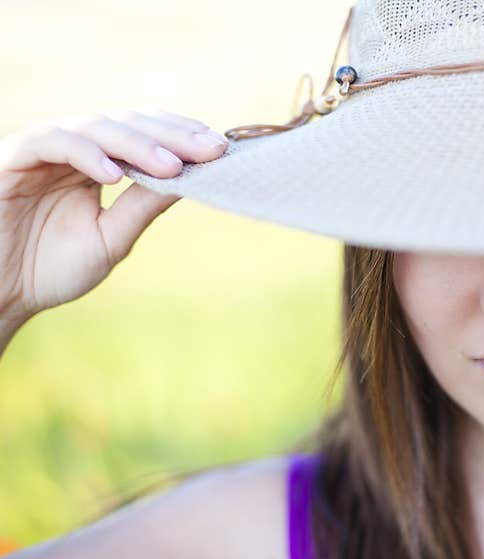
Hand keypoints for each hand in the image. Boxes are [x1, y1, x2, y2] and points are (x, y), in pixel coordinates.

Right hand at [0, 109, 227, 326]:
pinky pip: (53, 141)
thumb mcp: (112, 238)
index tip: (221, 150)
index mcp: (100, 163)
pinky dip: (87, 154)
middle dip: (172, 135)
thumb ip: (144, 206)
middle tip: (210, 149)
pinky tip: (115, 175)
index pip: (146, 135)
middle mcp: (75, 148)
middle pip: (128, 122)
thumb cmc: (50, 269)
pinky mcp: (14, 156)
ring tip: (171, 166)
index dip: (182, 137)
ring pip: (96, 126)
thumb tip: (191, 180)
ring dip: (137, 144)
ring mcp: (44, 148)